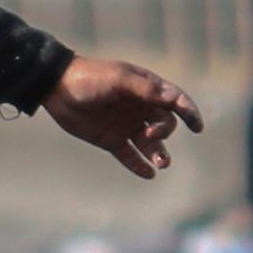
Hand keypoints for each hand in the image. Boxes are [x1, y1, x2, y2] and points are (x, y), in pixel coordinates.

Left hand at [42, 56, 202, 180]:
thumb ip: (146, 89)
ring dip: (158, 154)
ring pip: (150, 144)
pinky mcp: (110, 139)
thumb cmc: (90, 78)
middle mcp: (139, 108)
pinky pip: (129, 156)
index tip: (197, 127)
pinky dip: (139, 165)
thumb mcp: (118, 79)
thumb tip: (173, 99)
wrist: (56, 88)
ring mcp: (125, 125)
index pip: (175, 101)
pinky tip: (148, 174)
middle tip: (150, 135)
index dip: (189, 112)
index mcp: (145, 89)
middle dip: (164, 132)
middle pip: (165, 124)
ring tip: (161, 164)